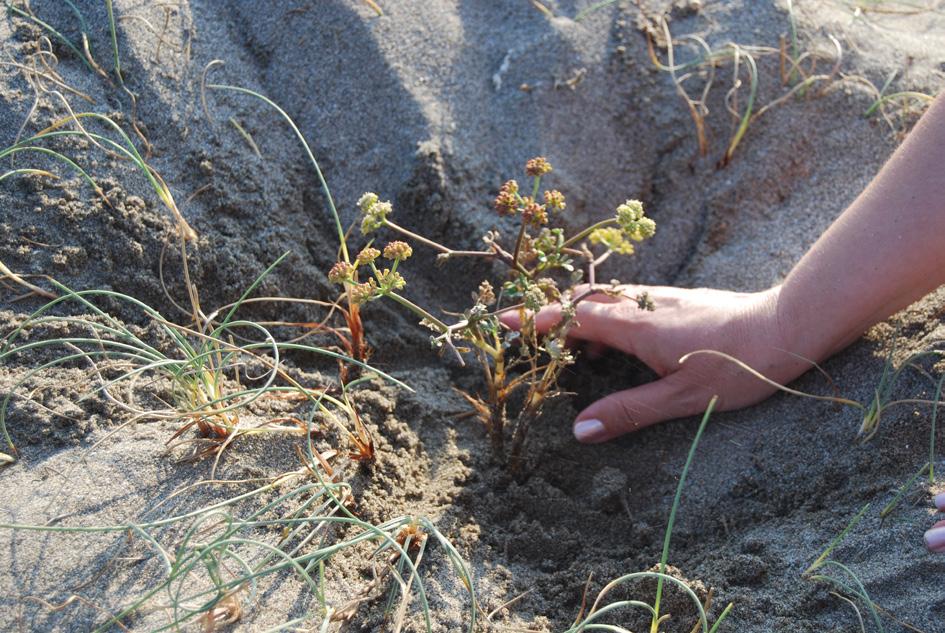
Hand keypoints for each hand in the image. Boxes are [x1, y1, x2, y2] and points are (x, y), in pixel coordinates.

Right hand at [503, 283, 817, 442]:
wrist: (788, 326)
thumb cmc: (739, 365)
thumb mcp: (683, 399)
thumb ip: (630, 412)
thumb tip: (580, 431)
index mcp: (637, 326)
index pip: (573, 317)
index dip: (536, 319)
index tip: (504, 320)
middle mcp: (645, 305)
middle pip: (584, 300)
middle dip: (552, 313)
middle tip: (532, 336)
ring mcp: (663, 299)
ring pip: (607, 299)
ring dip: (581, 318)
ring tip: (574, 352)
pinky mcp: (678, 302)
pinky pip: (628, 303)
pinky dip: (607, 318)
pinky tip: (618, 345)